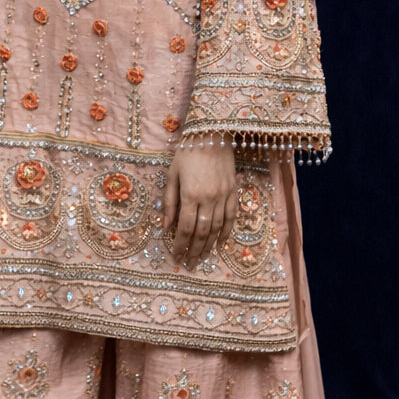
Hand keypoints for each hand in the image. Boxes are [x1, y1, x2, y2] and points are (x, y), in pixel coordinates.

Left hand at [165, 141, 237, 267]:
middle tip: (189, 264)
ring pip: (217, 228)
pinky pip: (231, 218)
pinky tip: (220, 244)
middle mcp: (208, 198)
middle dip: (194, 251)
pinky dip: (226, 233)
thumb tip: (165, 226)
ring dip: (209, 247)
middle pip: (202, 233)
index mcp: (190, 194)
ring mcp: (223, 196)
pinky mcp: (233, 192)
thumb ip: (169, 202)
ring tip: (202, 259)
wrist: (212, 134)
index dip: (180, 245)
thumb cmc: (186, 153)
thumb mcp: (171, 175)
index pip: (185, 228)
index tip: (176, 257)